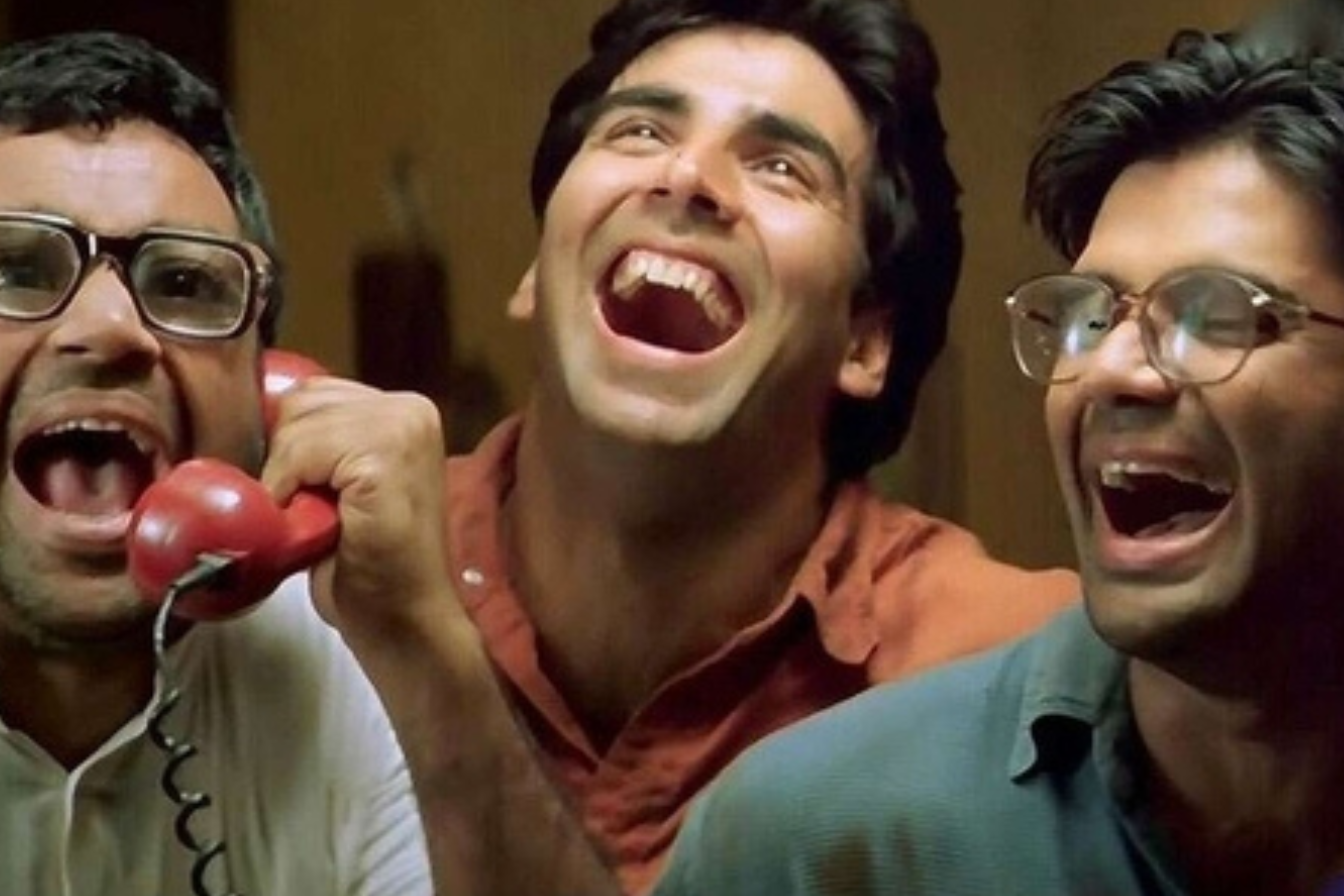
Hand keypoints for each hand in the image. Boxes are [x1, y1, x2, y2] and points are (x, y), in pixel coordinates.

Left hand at [260, 375, 450, 635]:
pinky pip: (301, 452)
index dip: (293, 445)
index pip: (313, 395)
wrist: (403, 621)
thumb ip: (320, 447)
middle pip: (301, 402)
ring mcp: (404, 428)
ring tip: (320, 520)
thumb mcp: (340, 488)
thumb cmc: (369, 567)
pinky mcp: (386, 455)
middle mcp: (412, 409)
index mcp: (405, 412)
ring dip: (290, 478)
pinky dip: (291, 490)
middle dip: (290, 459)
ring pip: (297, 425)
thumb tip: (250, 425)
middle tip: (316, 512)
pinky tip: (318, 524)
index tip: (308, 494)